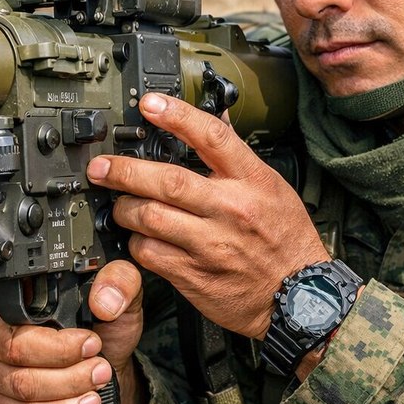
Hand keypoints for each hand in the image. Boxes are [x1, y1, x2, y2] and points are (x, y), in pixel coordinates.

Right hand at [0, 260, 144, 403]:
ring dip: (66, 392)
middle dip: (66, 367)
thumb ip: (119, 281)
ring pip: (19, 389)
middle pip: (14, 356)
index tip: (91, 343)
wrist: (99, 359)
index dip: (55, 338)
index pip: (12, 317)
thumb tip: (104, 301)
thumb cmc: (99, 322)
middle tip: (100, 367)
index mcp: (4, 294)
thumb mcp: (119, 291)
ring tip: (97, 385)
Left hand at [87, 92, 328, 339]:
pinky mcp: (194, 275)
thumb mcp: (273, 189)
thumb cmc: (286, 240)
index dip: (177, 116)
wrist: (300, 298)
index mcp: (252, 181)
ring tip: (120, 204)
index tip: (149, 104)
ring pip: (149, 217)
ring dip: (125, 209)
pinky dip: (136, 243)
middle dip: (125, 170)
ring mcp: (210, 244)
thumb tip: (215, 121)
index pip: (212, 137)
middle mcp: (230, 209)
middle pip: (167, 181)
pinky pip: (149, 254)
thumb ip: (238, 159)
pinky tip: (138, 238)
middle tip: (102, 167)